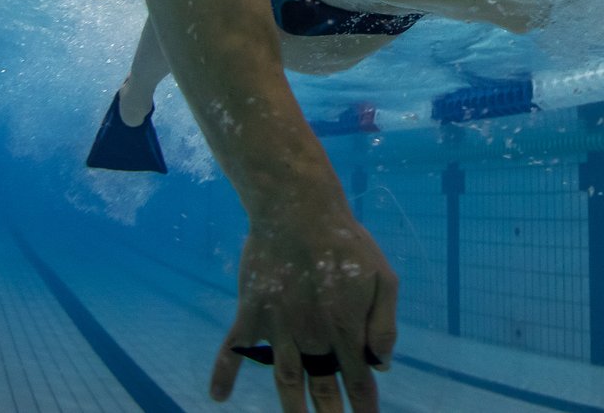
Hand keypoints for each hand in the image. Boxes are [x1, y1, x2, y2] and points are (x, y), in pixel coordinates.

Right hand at [211, 207, 398, 412]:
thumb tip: (383, 364)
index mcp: (347, 328)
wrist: (299, 210)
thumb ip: (385, 323)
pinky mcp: (252, 313)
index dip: (364, 406)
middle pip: (323, 389)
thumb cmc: (346, 242)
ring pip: (286, 381)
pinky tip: (218, 396)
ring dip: (292, 409)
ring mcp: (280, 327)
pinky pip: (234, 348)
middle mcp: (314, 336)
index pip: (359, 381)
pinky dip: (224, 372)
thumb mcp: (383, 277)